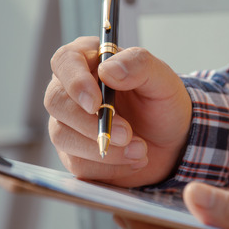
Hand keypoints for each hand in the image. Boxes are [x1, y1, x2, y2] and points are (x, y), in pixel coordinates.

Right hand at [45, 37, 191, 186]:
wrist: (172, 142)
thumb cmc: (162, 104)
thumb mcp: (162, 79)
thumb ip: (139, 65)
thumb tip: (108, 70)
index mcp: (90, 61)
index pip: (65, 61)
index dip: (75, 82)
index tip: (96, 103)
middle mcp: (72, 90)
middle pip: (56, 101)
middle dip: (90, 123)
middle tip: (127, 134)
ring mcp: (68, 123)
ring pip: (62, 136)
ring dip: (102, 149)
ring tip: (140, 150)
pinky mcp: (73, 153)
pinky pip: (77, 163)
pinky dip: (108, 167)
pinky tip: (132, 160)